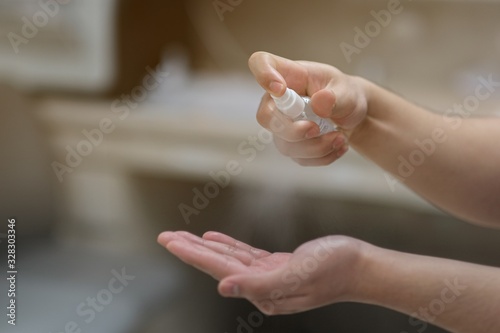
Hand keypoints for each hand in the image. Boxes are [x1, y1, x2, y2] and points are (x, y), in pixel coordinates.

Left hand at [158, 231, 366, 314]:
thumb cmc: (335, 269)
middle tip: (165, 237)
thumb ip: (258, 284)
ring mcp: (269, 276)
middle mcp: (261, 287)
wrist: (361, 266)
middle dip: (190, 249)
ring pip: (229, 258)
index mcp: (263, 291)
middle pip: (218, 264)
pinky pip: (246, 254)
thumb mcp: (297, 274)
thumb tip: (222, 287)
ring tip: (183, 236)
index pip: (219, 270)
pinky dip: (228, 245)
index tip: (169, 241)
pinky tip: (215, 239)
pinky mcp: (278, 265)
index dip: (192, 254)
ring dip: (205, 246)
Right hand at [248, 51, 368, 165]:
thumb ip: (336, 97)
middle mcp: (278, 100)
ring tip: (340, 138)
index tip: (279, 89)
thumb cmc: (345, 94)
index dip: (263, 75)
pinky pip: (299, 158)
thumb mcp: (348, 91)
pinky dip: (323, 156)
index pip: (260, 63)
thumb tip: (319, 103)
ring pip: (285, 144)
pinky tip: (338, 145)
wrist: (352, 115)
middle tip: (316, 129)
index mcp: (289, 75)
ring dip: (316, 147)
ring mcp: (281, 124)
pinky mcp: (290, 144)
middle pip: (266, 117)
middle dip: (292, 130)